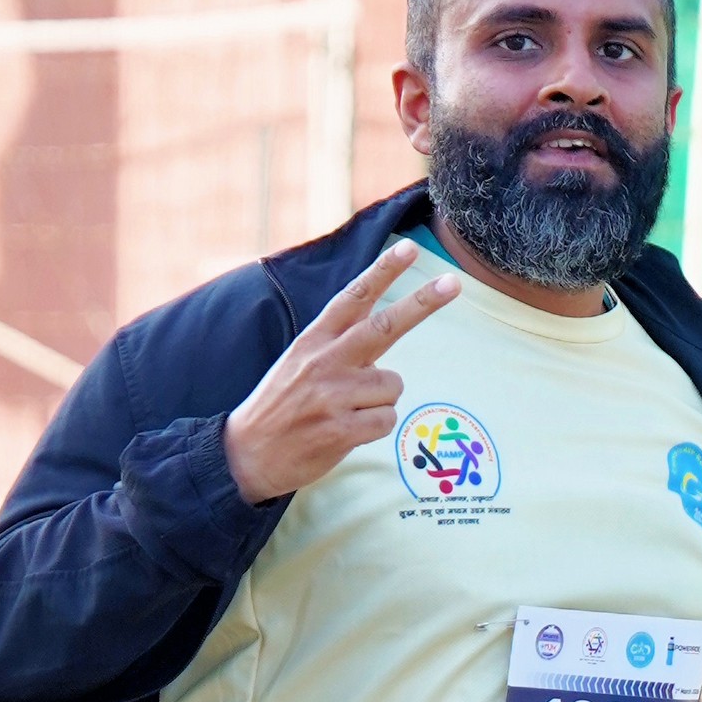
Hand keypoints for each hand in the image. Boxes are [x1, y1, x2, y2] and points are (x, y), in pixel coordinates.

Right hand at [224, 242, 455, 503]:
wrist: (247, 453)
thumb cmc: (282, 405)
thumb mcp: (300, 360)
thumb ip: (340, 342)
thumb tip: (386, 326)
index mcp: (314, 339)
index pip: (354, 297)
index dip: (383, 271)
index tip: (409, 248)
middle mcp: (324, 361)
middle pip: (384, 326)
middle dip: (422, 302)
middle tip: (454, 282)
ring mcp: (332, 396)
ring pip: (392, 385)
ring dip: (381, 400)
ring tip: (349, 410)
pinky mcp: (340, 430)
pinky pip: (386, 420)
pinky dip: (376, 427)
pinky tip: (349, 431)